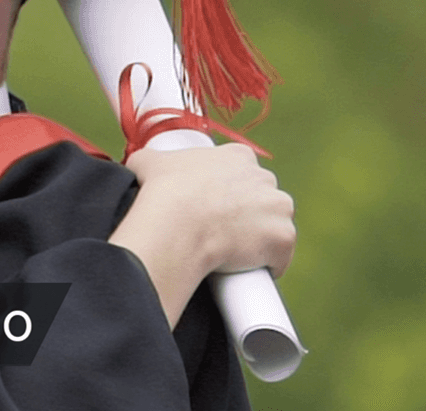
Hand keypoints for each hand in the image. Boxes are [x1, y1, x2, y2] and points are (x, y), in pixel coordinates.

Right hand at [110, 143, 295, 325]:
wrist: (178, 223)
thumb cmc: (162, 191)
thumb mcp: (148, 162)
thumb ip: (151, 160)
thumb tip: (142, 165)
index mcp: (237, 156)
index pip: (240, 173)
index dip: (226, 191)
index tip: (212, 206)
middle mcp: (265, 177)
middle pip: (261, 199)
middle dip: (245, 214)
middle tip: (217, 230)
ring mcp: (278, 209)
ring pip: (273, 226)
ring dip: (259, 238)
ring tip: (230, 252)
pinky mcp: (283, 239)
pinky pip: (278, 257)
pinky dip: (266, 265)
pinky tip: (245, 270)